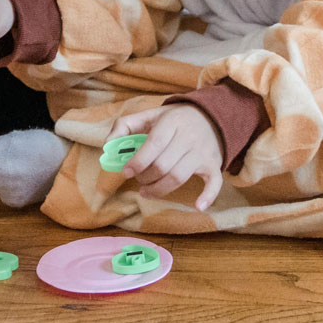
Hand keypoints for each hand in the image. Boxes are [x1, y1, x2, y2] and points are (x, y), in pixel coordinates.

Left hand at [108, 104, 223, 210]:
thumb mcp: (150, 115)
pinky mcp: (213, 164)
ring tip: (147, 191)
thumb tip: (108, 145)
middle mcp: (189, 136)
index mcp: (171, 122)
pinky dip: (208, 196)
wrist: (211, 116)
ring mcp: (202, 151)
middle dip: (145, 177)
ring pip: (178, 177)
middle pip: (163, 165)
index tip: (126, 172)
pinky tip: (198, 206)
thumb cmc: (173, 120)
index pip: (154, 144)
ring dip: (159, 190)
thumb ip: (124, 126)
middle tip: (138, 179)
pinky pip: (214, 182)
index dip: (137, 162)